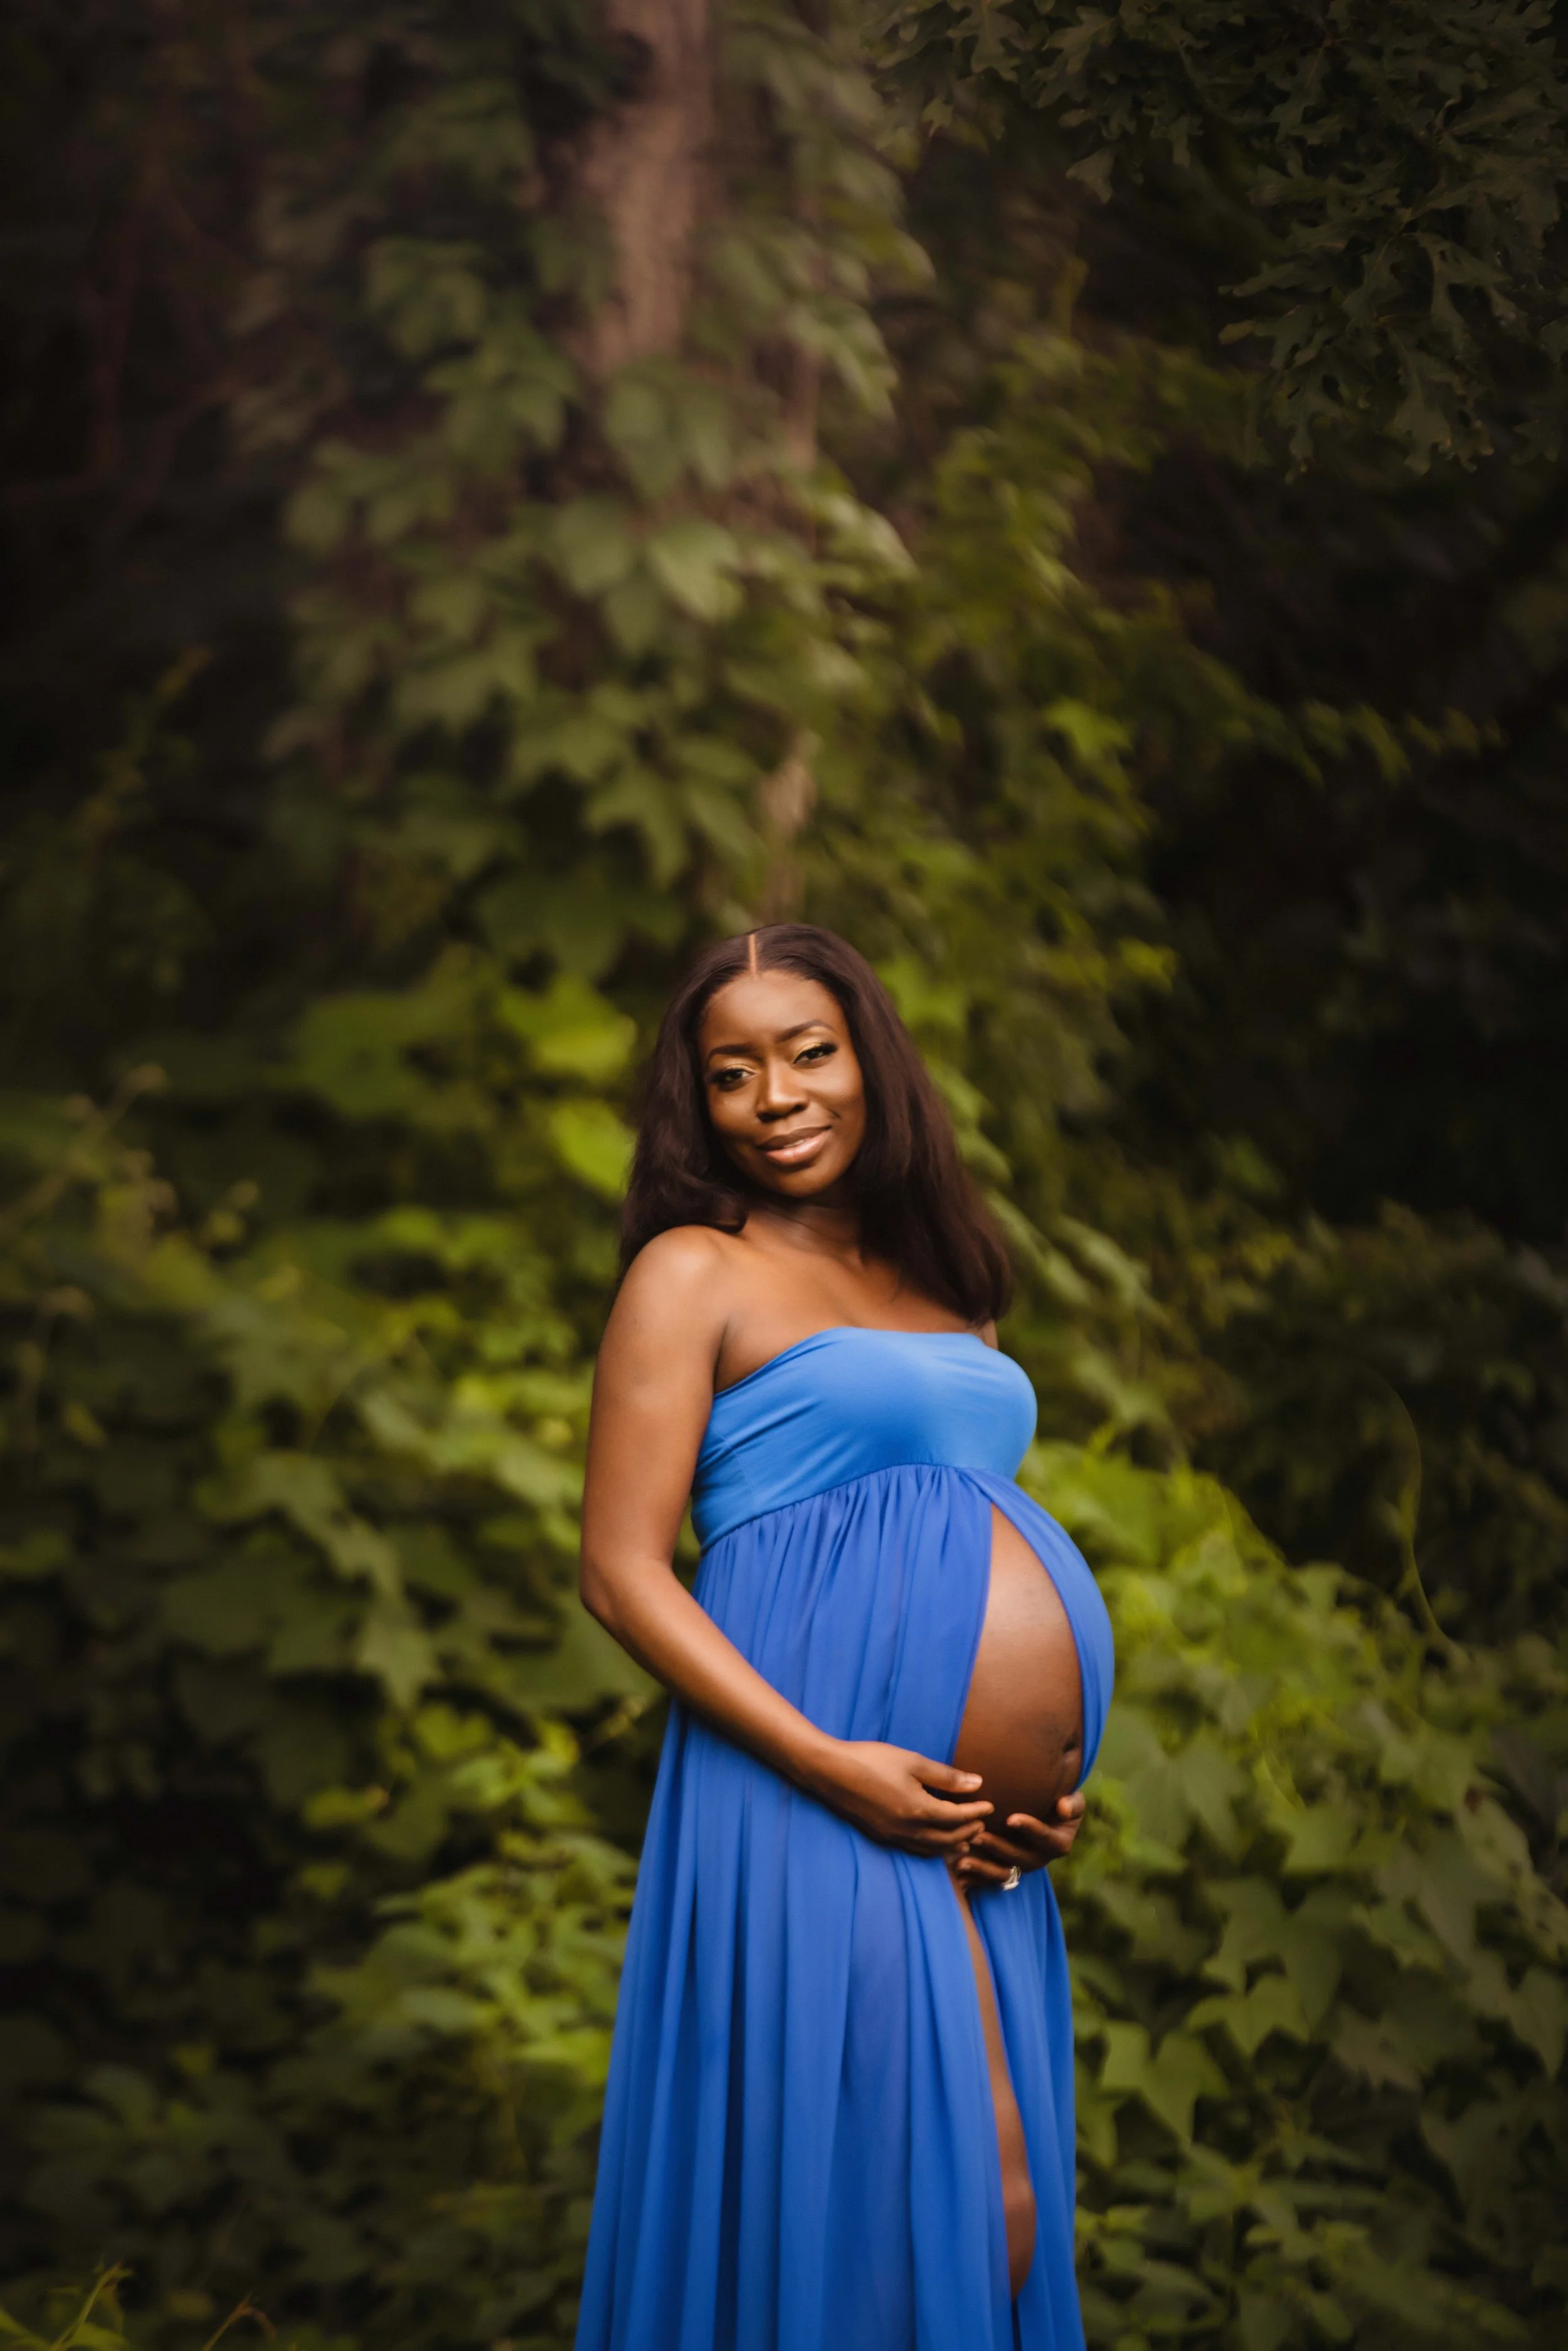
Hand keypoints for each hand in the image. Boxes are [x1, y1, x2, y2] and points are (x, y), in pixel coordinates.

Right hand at [812, 1740, 993, 1856]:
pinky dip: (931, 1848)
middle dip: (967, 1832)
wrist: (831, 1771)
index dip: (976, 1812)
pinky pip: (914, 1848)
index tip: (989, 1805)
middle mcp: (907, 1830)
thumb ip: (945, 1776)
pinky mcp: (880, 1836)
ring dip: (951, 1844)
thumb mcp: (912, 1762)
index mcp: (918, 1810)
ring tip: (965, 1838)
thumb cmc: (872, 1760)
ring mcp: (892, 1836)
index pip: (957, 1818)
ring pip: (930, 1849)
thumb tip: (977, 1783)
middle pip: (947, 1839)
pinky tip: (933, 1840)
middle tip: (981, 1822)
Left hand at [953, 1792, 1086, 1888]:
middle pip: (1018, 1857)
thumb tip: (1063, 1808)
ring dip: (982, 1868)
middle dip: (997, 1848)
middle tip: (977, 1835)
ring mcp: (1021, 1866)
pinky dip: (974, 1878)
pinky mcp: (1005, 1870)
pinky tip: (956, 1872)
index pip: (1045, 1838)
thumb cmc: (1060, 1803)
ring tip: (962, 1860)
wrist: (1047, 1813)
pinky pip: (989, 1879)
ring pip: (1002, 1872)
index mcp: (1058, 1844)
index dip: (1030, 1829)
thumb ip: (1073, 1804)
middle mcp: (1039, 1858)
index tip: (1011, 1818)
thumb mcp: (1074, 1802)